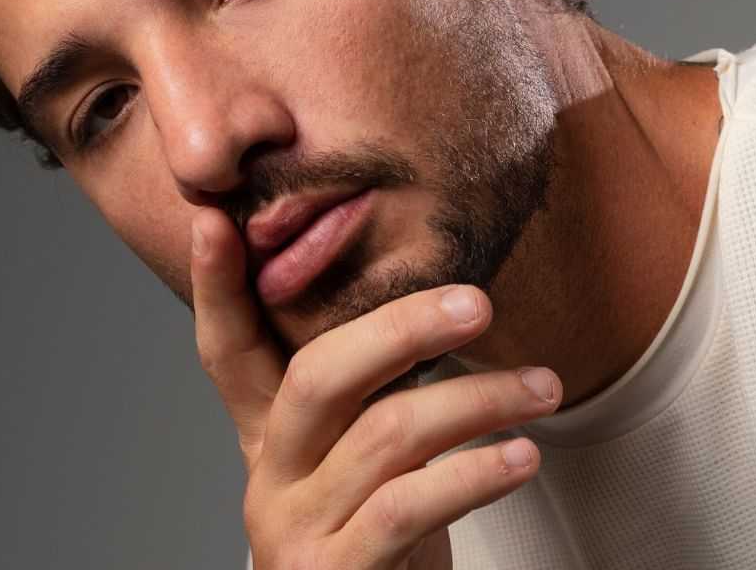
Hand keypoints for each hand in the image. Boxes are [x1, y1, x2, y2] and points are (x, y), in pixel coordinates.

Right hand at [190, 207, 562, 568]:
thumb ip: (375, 391)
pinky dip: (475, 474)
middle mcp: (269, 478)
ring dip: (478, 400)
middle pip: (316, 376)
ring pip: (385, 435)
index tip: (212, 217)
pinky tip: (523, 454)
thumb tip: (443, 299)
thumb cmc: (384, 537)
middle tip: (477, 303)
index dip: (215, 285)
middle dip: (400, 327)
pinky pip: (409, 506)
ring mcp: (296, 529)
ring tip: (543, 388)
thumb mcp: (366, 457)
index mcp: (270, 437)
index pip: (226, 350)